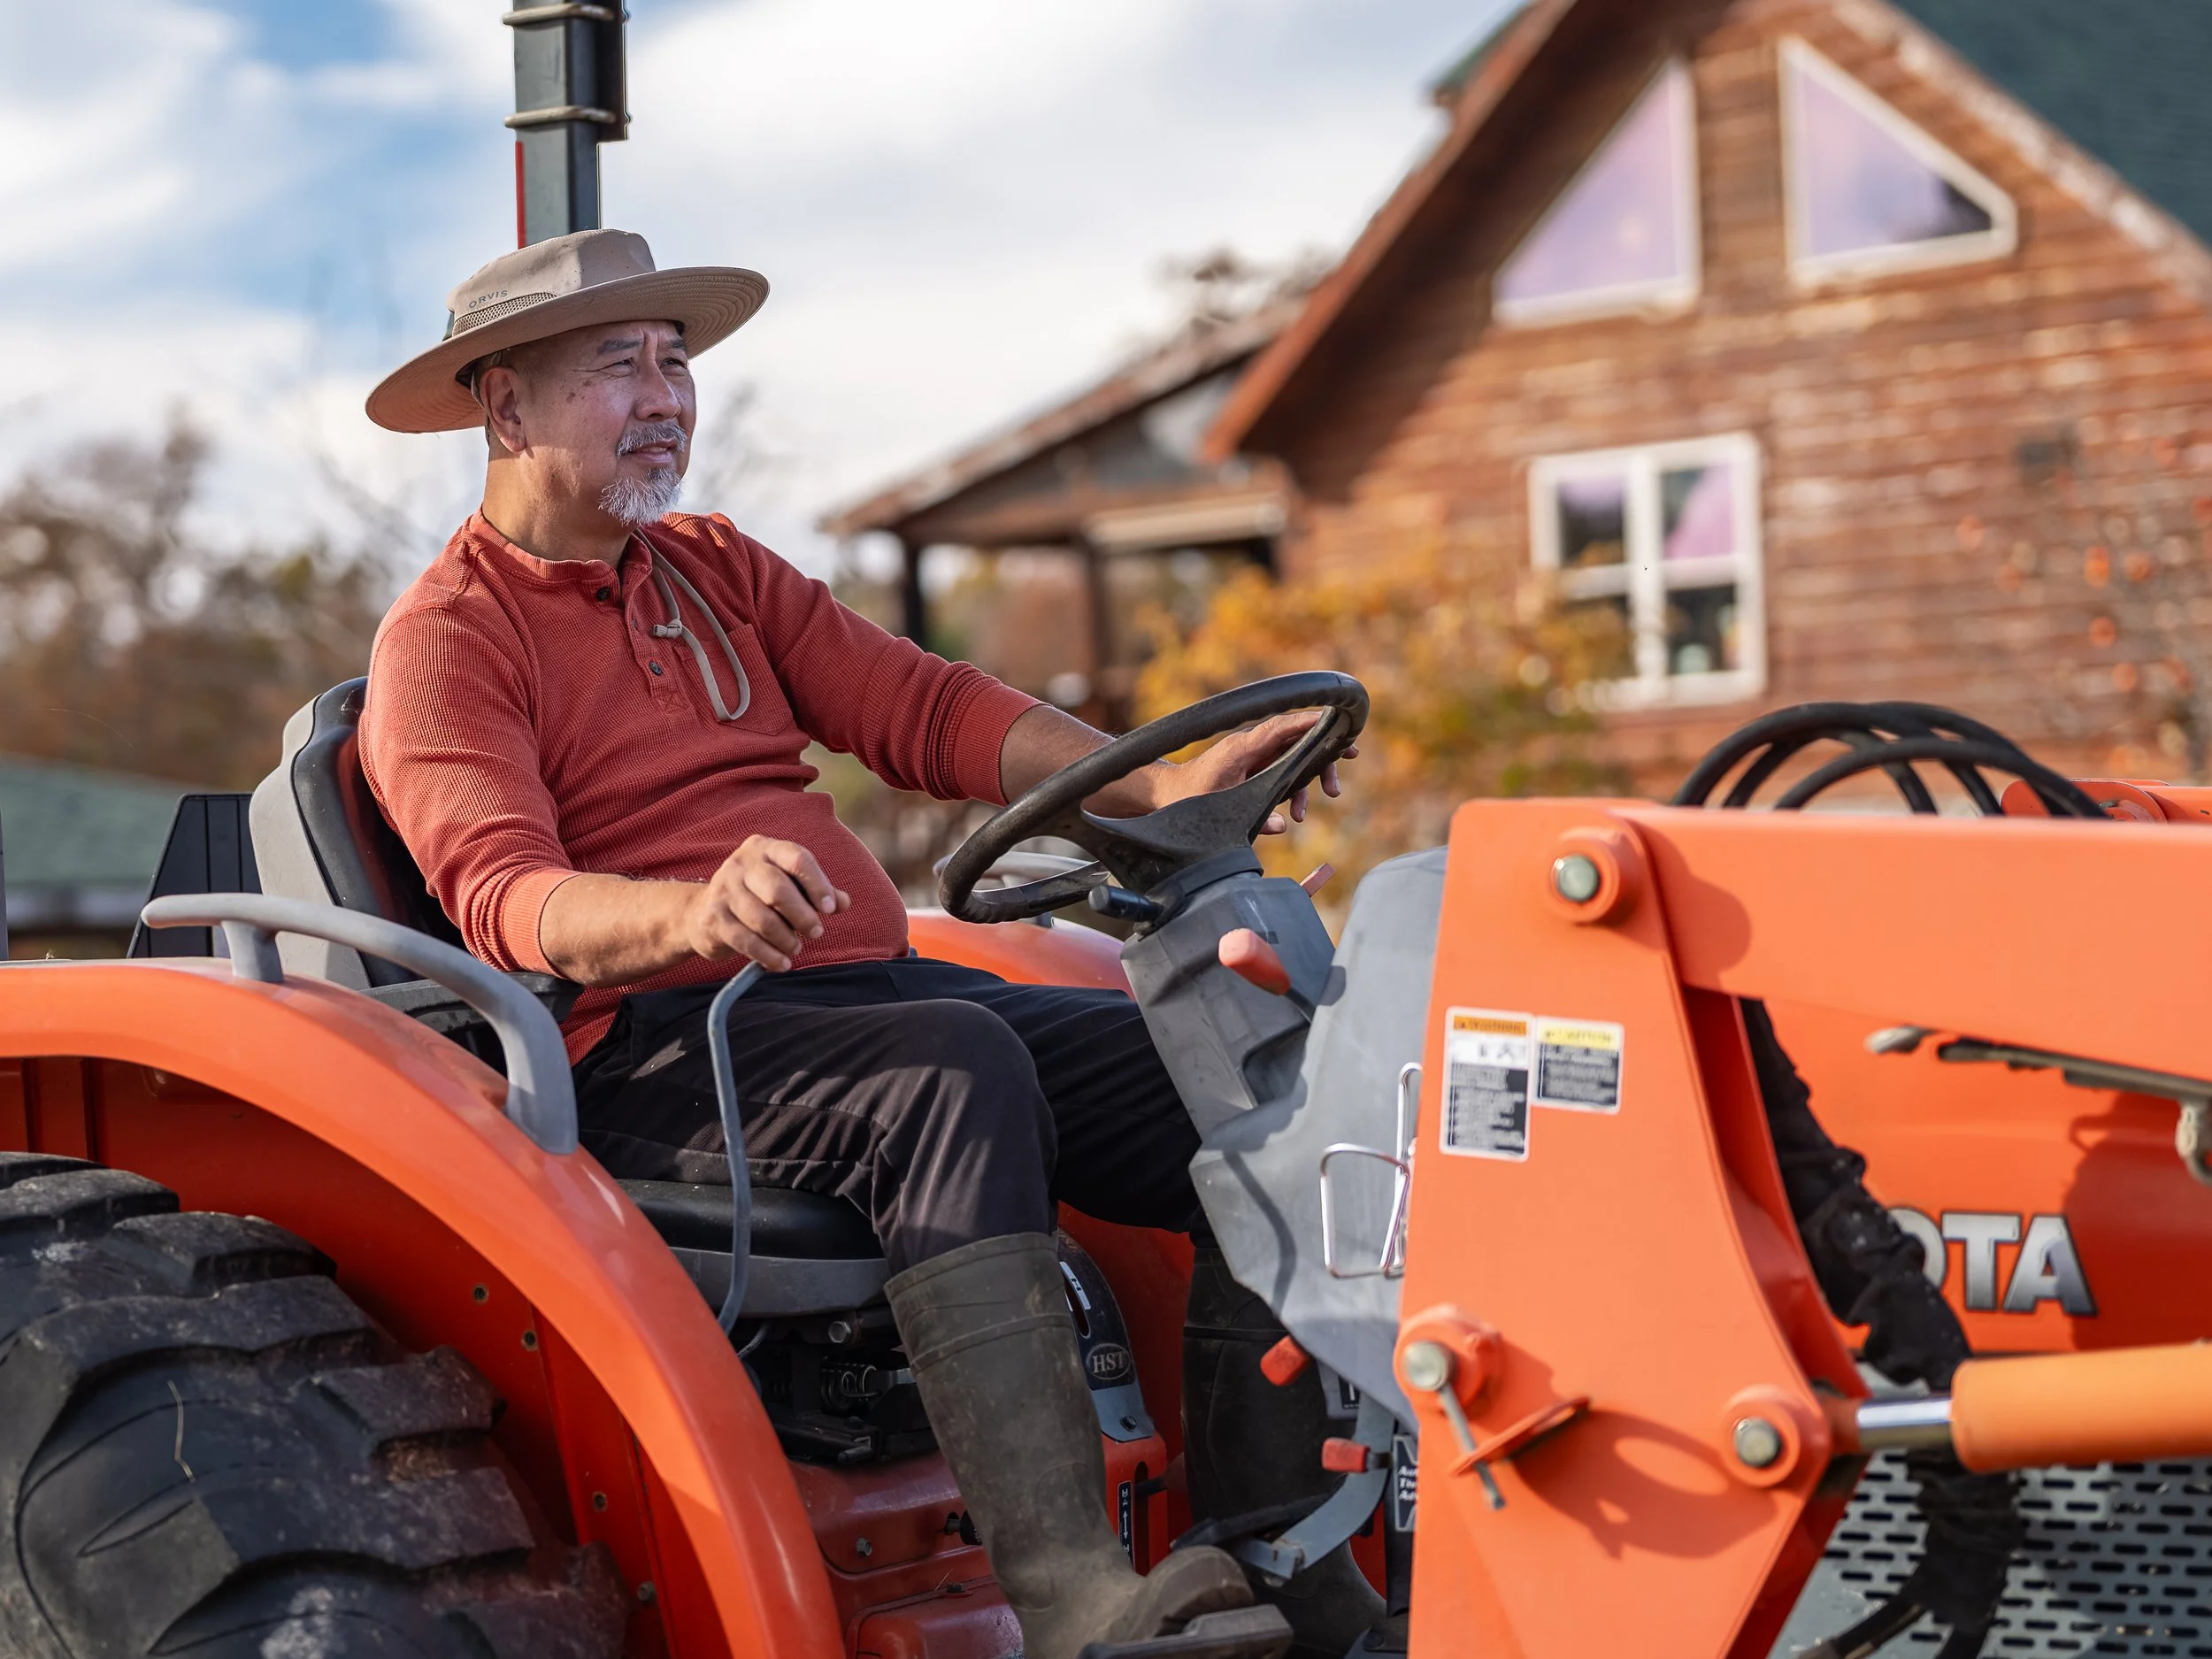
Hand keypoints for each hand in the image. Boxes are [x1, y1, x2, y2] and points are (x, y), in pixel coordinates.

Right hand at [680, 837, 850, 971]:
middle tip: (816, 933)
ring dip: (786, 939)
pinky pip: (746, 941)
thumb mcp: (789, 884)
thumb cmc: (759, 895)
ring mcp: (723, 890)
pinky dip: (768, 955)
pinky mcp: (713, 918)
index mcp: (766, 848)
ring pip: (761, 919)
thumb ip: (818, 891)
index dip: (817, 884)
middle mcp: (741, 864)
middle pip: (777, 889)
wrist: (705, 911)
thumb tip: (843, 902)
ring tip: (796, 948)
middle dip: (802, 916)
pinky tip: (781, 963)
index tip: (830, 908)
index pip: (797, 858)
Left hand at [1146, 710, 1356, 833]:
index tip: (1335, 722)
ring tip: (1320, 804)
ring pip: (1295, 758)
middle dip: (1324, 755)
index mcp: (1241, 747)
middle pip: (1297, 740)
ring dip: (1312, 779)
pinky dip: (1296, 788)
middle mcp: (1251, 747)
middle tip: (1342, 773)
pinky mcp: (1255, 769)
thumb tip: (1281, 825)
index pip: (1281, 727)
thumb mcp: (1217, 809)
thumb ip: (1251, 817)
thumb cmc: (1186, 797)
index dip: (1309, 722)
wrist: (1167, 794)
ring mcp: (1254, 757)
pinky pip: (1284, 771)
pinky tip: (1296, 815)